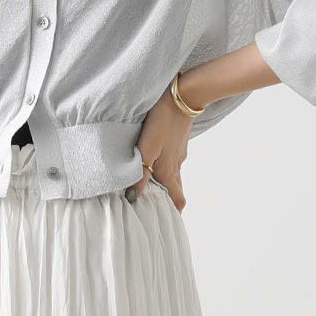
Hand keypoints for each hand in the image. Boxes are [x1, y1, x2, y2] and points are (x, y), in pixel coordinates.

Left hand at [125, 87, 191, 209]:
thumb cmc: (162, 122)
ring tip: (152, 185)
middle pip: (175, 188)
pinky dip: (165, 166)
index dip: (174, 211)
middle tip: (156, 206)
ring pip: (173, 173)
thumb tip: (133, 197)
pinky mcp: (178, 140)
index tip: (168, 220)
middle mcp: (176, 164)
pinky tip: (156, 159)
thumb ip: (140, 174)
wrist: (182, 96)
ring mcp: (179, 152)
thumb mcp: (147, 149)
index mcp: (169, 171)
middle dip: (168, 199)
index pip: (177, 199)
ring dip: (165, 182)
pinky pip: (172, 159)